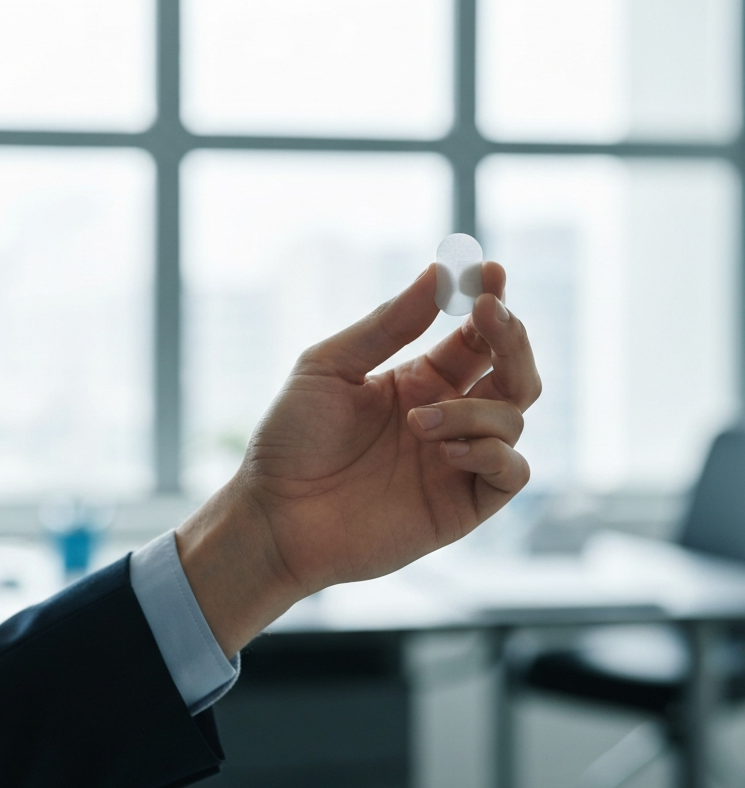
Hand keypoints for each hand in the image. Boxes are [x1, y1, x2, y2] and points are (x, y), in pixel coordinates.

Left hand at [176, 262, 540, 655]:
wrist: (273, 515)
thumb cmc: (291, 439)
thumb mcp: (329, 366)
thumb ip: (387, 325)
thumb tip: (437, 272)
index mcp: (418, 381)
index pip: (476, 338)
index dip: (491, 305)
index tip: (492, 272)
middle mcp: (446, 416)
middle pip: (513, 372)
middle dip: (510, 338)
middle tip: (486, 312)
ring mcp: (457, 461)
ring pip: (513, 417)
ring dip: (474, 409)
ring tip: (417, 421)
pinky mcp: (462, 505)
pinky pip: (512, 472)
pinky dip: (491, 452)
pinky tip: (446, 449)